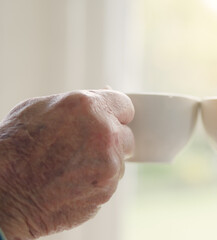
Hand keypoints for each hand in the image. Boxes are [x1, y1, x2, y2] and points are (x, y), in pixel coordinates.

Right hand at [0, 90, 134, 238]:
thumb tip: (102, 99)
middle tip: (83, 148)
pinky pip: (110, 182)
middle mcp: (105, 133)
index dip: (115, 113)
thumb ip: (79, 105)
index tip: (110, 120)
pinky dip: (96, 183)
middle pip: (125, 135)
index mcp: (89, 107)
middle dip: (110, 140)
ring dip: (103, 163)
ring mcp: (109, 164)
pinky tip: (71, 183)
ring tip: (70, 168)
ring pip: (118, 161)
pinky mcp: (107, 189)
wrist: (4, 192)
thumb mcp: (39, 109)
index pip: (124, 105)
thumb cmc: (14, 148)